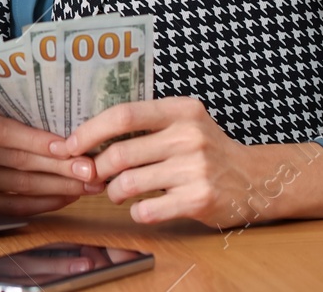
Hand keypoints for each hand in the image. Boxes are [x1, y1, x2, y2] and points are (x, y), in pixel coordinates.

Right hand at [0, 101, 104, 215]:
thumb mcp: (3, 108)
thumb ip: (30, 116)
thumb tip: (78, 129)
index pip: (5, 131)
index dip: (38, 141)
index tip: (71, 147)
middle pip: (18, 162)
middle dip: (59, 167)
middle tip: (91, 170)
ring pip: (20, 187)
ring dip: (59, 187)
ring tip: (88, 185)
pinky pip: (15, 207)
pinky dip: (45, 203)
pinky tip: (68, 197)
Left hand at [49, 97, 322, 226]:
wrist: (254, 180)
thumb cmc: (206, 151)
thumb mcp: (182, 125)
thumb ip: (144, 129)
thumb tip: (88, 142)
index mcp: (181, 110)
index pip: (124, 114)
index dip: (90, 130)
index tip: (69, 145)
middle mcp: (189, 135)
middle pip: (121, 153)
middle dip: (97, 169)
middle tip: (95, 177)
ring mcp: (196, 168)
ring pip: (130, 183)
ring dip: (114, 193)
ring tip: (118, 193)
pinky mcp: (200, 199)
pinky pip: (148, 209)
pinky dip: (137, 212)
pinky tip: (144, 207)